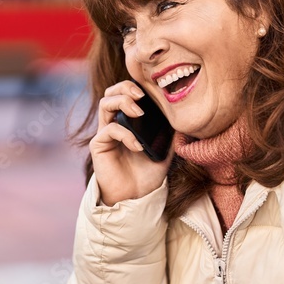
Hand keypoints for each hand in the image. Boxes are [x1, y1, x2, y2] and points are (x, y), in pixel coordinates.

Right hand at [90, 80, 173, 205]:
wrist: (136, 197)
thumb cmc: (147, 175)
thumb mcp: (165, 152)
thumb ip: (171, 135)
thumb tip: (184, 120)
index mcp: (128, 122)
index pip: (125, 94)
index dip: (134, 86)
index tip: (152, 90)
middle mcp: (114, 124)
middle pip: (110, 93)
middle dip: (124, 88)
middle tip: (141, 95)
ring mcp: (105, 134)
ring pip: (105, 104)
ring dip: (123, 102)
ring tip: (139, 113)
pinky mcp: (99, 146)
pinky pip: (110, 130)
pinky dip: (126, 134)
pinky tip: (137, 146)